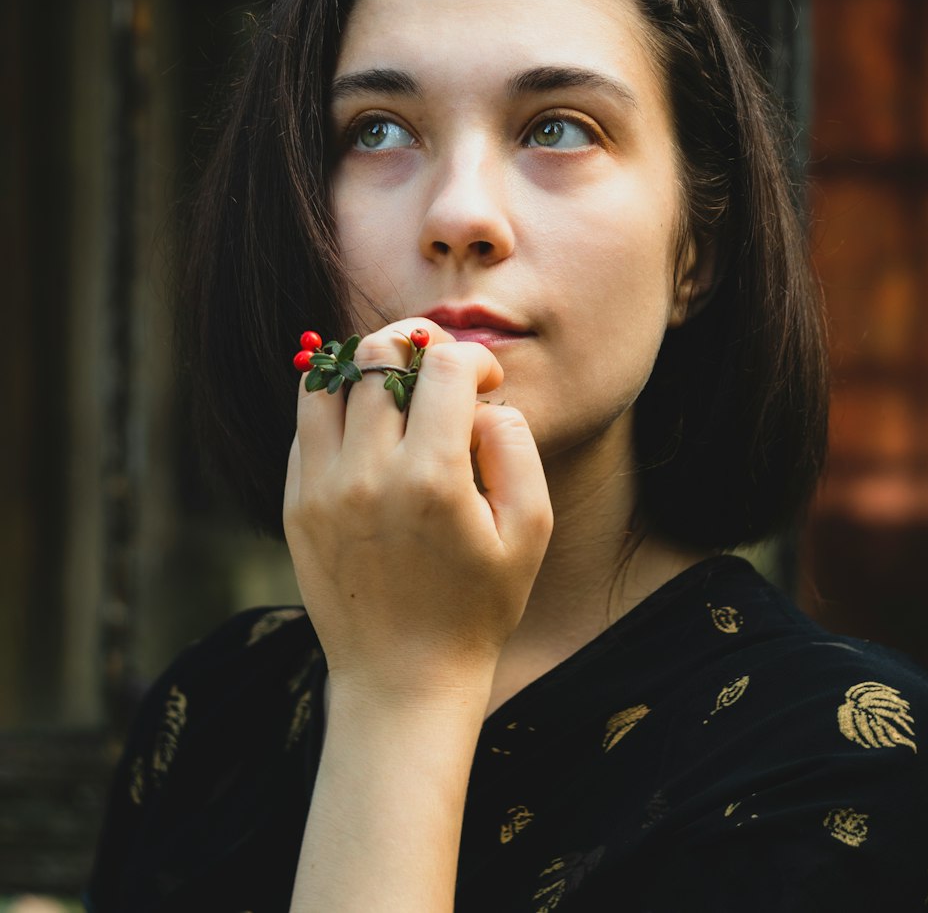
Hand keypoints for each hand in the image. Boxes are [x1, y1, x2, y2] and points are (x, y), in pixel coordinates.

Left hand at [283, 318, 552, 709]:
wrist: (402, 682)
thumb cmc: (477, 606)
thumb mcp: (530, 529)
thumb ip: (514, 445)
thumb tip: (479, 399)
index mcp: (431, 479)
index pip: (443, 365)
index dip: (473, 360)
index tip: (485, 385)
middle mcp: (366, 475)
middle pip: (379, 355)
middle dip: (417, 347)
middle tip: (439, 374)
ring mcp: (321, 488)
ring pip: (330, 379)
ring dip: (369, 370)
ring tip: (398, 393)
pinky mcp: (296, 503)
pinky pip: (307, 423)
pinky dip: (338, 409)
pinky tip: (370, 434)